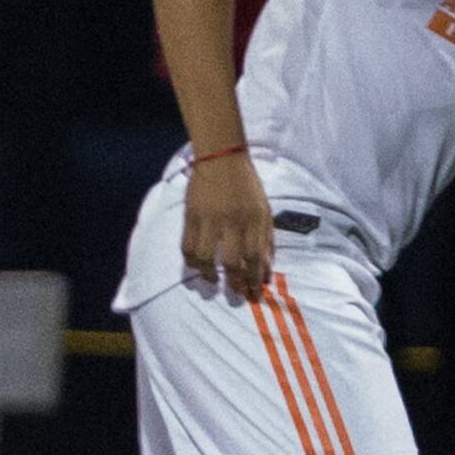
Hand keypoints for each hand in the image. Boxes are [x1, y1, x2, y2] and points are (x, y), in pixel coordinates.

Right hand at [181, 151, 275, 304]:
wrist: (222, 160)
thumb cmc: (247, 186)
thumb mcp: (264, 209)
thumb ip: (266, 237)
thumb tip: (266, 267)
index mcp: (254, 219)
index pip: (256, 256)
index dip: (255, 278)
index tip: (255, 293)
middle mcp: (233, 222)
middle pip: (233, 261)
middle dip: (236, 283)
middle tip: (237, 295)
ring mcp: (210, 219)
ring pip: (207, 258)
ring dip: (210, 276)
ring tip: (213, 283)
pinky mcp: (191, 216)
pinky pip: (187, 246)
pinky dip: (191, 261)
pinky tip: (196, 267)